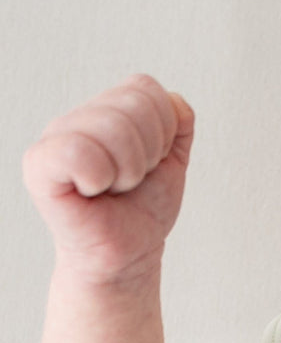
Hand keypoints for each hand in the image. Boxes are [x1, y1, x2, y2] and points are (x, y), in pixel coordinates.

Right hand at [23, 74, 193, 282]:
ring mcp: (55, 139)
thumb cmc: (143, 208)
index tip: (151, 162)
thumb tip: (175, 101)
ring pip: (112, 126)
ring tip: (115, 187)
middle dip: (149, 153)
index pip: (145, 89)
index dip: (163, 132)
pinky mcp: (39, 166)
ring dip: (129, 170)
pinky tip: (93, 190)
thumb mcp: (173, 160)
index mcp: (107, 110)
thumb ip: (178, 123)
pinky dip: (99, 175)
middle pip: (133, 105)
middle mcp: (78, 118)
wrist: (130, 253)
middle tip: (132, 180)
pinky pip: (76, 149)